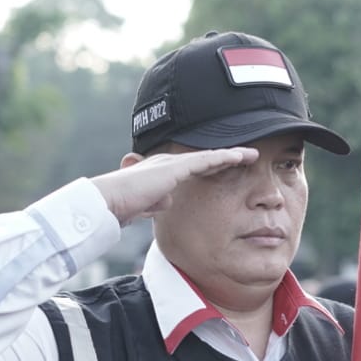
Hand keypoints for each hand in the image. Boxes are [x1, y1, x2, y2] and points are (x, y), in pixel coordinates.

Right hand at [92, 147, 258, 224]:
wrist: (109, 201)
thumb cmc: (122, 205)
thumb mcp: (146, 205)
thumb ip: (159, 201)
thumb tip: (169, 200)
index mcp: (163, 172)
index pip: (194, 167)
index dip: (214, 167)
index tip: (231, 168)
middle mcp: (169, 162)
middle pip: (205, 158)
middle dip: (227, 158)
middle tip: (248, 157)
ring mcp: (172, 163)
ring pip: (210, 156)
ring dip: (232, 155)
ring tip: (252, 155)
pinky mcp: (175, 168)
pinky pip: (206, 160)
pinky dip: (225, 158)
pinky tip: (240, 157)